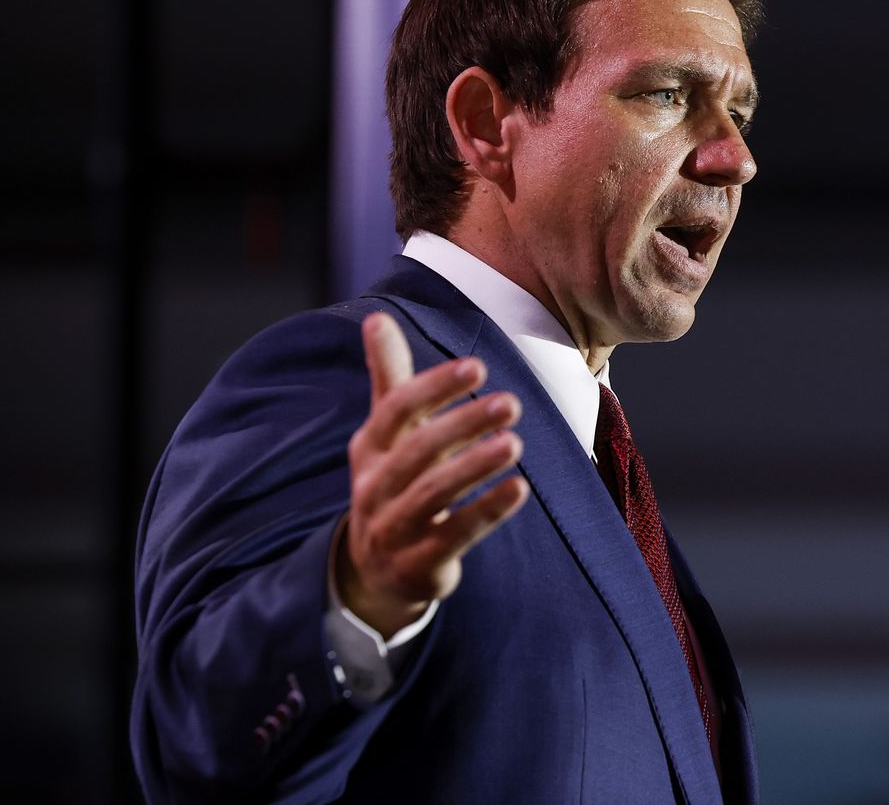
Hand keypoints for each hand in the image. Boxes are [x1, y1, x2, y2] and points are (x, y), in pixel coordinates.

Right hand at [335, 312, 529, 635]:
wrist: (376, 572)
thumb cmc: (394, 483)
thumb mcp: (386, 434)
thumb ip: (388, 377)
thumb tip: (375, 316)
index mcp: (368, 448)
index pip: (396, 410)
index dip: (434, 387)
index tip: (478, 367)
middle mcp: (374, 487)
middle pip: (416, 451)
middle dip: (462, 424)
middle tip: (512, 402)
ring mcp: (393, 528)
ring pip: (432, 494)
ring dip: (474, 467)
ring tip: (516, 443)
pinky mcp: (418, 564)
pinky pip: (454, 536)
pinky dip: (487, 512)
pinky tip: (520, 490)